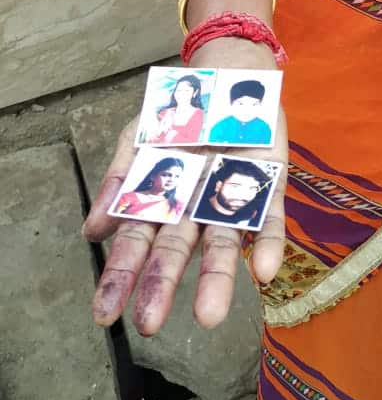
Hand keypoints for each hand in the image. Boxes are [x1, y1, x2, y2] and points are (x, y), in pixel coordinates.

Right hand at [84, 41, 286, 335]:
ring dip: (217, 278)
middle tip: (151, 323)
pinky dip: (268, 245)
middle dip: (162, 286)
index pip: (136, 246)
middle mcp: (194, 210)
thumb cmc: (179, 115)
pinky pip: (269, 220)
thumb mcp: (140, 137)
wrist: (228, 76)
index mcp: (160, 201)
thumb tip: (93, 231)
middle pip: (176, 252)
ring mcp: (231, 200)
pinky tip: (265, 272)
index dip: (121, 279)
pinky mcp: (268, 187)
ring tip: (208, 316)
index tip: (105, 315)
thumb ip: (121, 179)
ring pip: (223, 244)